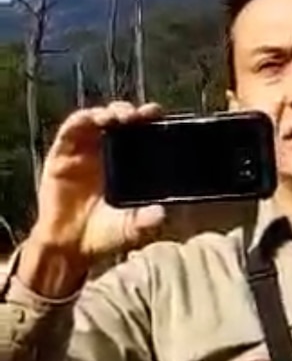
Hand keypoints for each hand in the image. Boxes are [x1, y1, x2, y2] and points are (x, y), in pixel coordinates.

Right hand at [29, 101, 166, 264]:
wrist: (70, 248)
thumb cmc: (105, 234)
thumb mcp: (130, 228)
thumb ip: (145, 221)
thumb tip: (161, 215)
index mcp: (129, 163)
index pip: (143, 132)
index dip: (151, 120)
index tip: (159, 114)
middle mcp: (108, 152)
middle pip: (122, 120)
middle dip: (133, 111)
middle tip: (144, 114)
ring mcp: (84, 151)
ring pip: (98, 119)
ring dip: (110, 111)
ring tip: (121, 116)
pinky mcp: (62, 155)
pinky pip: (71, 129)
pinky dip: (82, 119)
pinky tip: (93, 118)